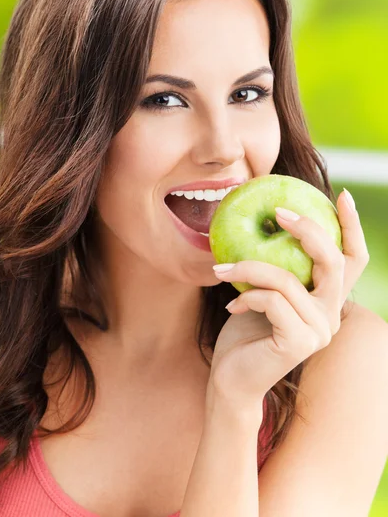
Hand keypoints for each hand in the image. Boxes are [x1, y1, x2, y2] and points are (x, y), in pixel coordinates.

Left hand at [207, 190, 369, 415]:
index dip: (352, 226)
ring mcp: (319, 330)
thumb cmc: (245, 331)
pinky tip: (233, 306)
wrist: (231, 379)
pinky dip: (247, 295)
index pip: (352, 259)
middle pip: (333, 261)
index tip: (342, 195)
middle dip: (306, 229)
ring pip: (288, 279)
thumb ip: (277, 266)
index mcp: (327, 299)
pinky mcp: (300, 342)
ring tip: (221, 269)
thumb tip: (268, 220)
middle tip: (278, 212)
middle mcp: (331, 314)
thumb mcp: (264, 290)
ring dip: (250, 267)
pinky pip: (272, 300)